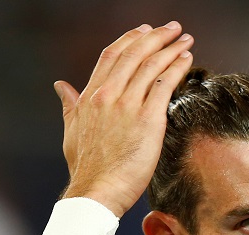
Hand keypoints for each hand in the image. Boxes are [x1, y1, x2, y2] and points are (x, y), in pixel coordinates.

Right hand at [53, 22, 193, 216]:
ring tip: (185, 40)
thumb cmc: (87, 169)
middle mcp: (107, 95)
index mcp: (89, 97)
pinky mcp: (148, 120)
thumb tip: (61, 86)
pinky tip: (187, 60)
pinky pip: (164, 85)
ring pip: (151, 65)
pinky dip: (177, 68)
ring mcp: (127, 106)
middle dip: (155, 36)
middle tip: (172, 28)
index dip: (130, 40)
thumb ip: (69, 105)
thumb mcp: (71, 132)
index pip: (111, 56)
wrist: (96, 191)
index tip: (144, 31)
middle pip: (133, 54)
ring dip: (171, 48)